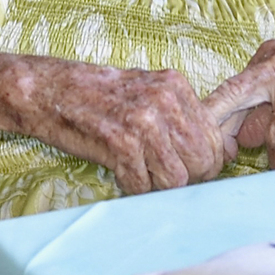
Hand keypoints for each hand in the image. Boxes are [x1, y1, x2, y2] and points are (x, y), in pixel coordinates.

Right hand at [13, 61, 229, 194]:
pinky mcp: (120, 141)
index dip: (206, 163)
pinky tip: (122, 174)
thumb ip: (184, 117)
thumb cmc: (100, 96)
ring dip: (159, 187)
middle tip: (164, 179)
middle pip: (201, 161)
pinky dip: (134, 187)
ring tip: (141, 175)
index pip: (213, 138)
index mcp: (176, 86)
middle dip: (188, 179)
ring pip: (177, 178)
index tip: (190, 170)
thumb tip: (224, 151)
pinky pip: (143, 184)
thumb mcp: (149, 94)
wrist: (50, 90)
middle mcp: (165, 100)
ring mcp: (143, 120)